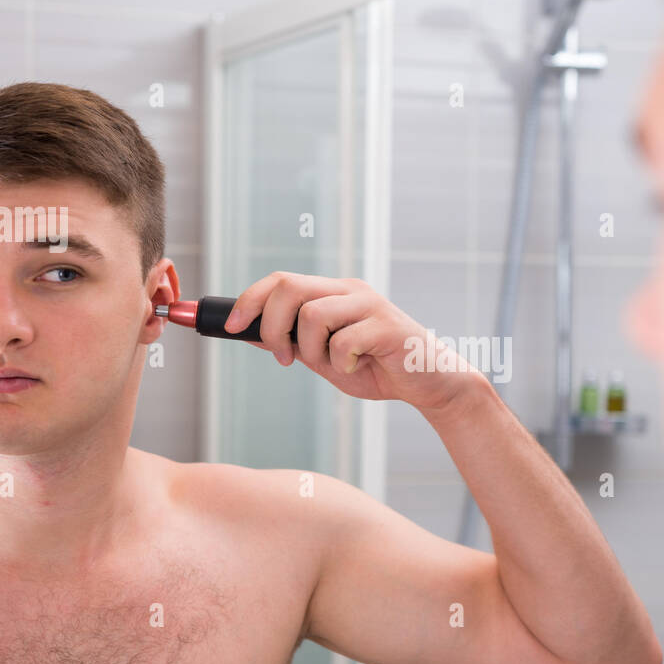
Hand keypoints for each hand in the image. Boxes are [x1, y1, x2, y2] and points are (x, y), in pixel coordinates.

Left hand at [222, 272, 483, 411]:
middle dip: (272, 326)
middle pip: (288, 287)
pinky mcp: (385, 325)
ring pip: (311, 315)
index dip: (250, 300)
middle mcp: (348, 290)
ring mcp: (369, 304)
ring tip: (332, 365)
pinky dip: (341, 361)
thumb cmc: (378, 368)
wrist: (429, 383)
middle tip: (284, 358)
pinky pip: (342, 340)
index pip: (280, 280)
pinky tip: (360, 366)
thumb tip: (250, 334)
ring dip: (309, 350)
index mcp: (332, 292)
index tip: (233, 326)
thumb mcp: (325, 357)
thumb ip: (294, 343)